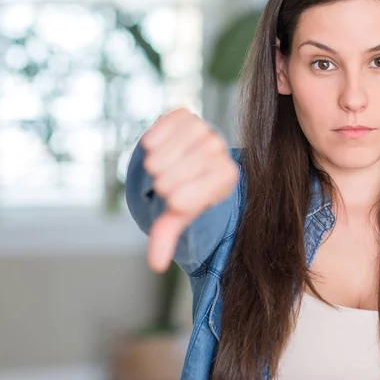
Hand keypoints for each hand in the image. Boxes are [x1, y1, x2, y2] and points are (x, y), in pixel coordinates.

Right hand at [140, 108, 237, 271]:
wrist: (182, 158)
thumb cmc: (184, 189)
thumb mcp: (179, 214)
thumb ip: (168, 234)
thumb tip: (156, 264)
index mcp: (226, 178)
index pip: (193, 195)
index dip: (178, 200)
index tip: (175, 200)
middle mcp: (220, 151)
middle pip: (181, 172)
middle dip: (165, 181)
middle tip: (165, 182)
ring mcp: (204, 130)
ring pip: (171, 150)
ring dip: (158, 161)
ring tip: (158, 166)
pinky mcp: (186, 115)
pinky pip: (167, 125)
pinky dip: (155, 137)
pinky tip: (153, 146)